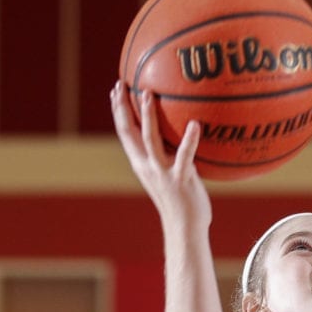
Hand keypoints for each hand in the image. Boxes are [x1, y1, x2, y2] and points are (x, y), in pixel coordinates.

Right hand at [110, 81, 210, 227]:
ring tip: (149, 94)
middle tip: (121, 84)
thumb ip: (169, 155)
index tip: (115, 89)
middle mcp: (146, 166)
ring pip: (149, 139)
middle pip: (128, 131)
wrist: (185, 227)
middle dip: (122, 107)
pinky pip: (184, 156)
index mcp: (141, 163)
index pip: (125, 132)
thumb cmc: (181, 200)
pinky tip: (196, 124)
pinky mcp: (180, 179)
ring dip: (147, 115)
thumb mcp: (170, 174)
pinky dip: (189, 140)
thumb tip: (179, 134)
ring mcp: (162, 172)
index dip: (118, 111)